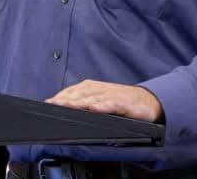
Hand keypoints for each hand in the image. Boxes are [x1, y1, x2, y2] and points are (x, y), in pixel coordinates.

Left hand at [46, 79, 163, 121]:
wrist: (148, 101)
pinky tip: (94, 108)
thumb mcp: (102, 101)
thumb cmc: (122, 102)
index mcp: (94, 88)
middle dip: (65, 98)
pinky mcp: (123, 103)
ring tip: (67, 105)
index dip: (61, 96)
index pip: (73, 91)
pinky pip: (111, 104)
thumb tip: (68, 110)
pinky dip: (102, 105)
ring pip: (92, 97)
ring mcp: (112, 95)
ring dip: (79, 101)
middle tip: (52, 104)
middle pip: (80, 93)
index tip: (48, 102)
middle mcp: (101, 89)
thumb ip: (86, 104)